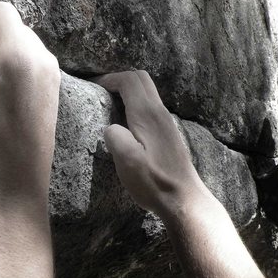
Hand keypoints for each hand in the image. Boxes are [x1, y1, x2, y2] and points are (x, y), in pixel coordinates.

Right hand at [94, 70, 207, 219]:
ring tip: (109, 105)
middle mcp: (159, 112)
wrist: (184, 199)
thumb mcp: (127, 162)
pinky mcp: (168, 132)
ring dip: (128, 91)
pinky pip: (150, 105)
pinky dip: (135, 103)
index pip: (129, 80)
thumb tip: (110, 127)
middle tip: (100, 91)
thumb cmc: (154, 182)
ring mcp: (166, 121)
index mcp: (147, 114)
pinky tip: (126, 123)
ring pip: (147, 91)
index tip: (93, 87)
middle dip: (119, 79)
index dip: (109, 78)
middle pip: (141, 79)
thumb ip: (115, 137)